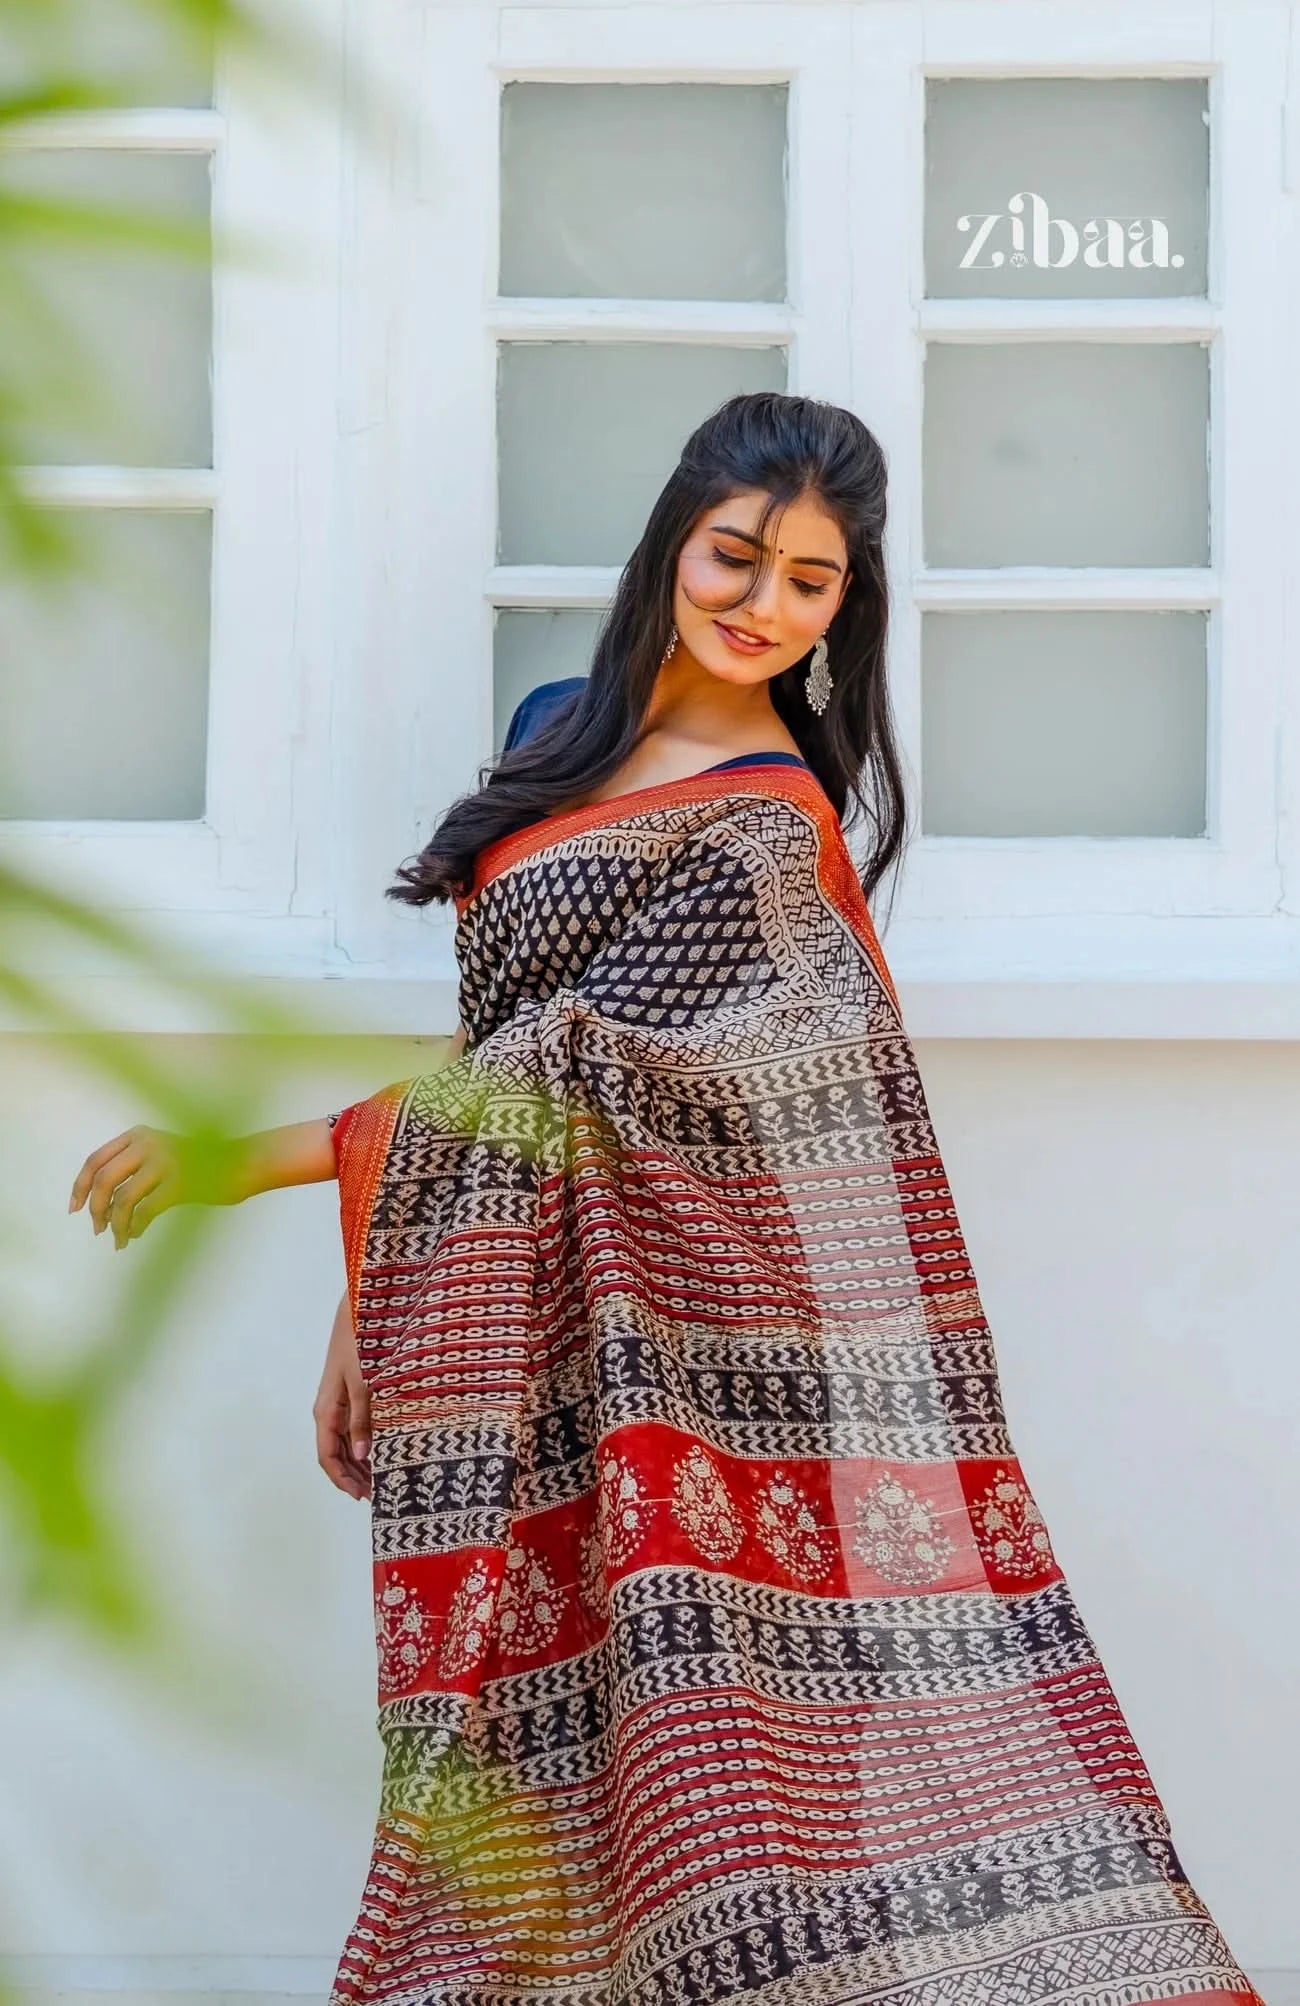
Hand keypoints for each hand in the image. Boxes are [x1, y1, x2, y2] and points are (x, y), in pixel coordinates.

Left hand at [67, 1124, 236, 1248]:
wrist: (241, 1164)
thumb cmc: (200, 1164)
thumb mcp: (160, 1153)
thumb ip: (133, 1166)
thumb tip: (102, 1204)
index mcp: (138, 1134)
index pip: (95, 1160)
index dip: (80, 1186)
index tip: (75, 1208)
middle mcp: (148, 1144)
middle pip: (104, 1179)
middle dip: (96, 1208)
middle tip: (98, 1228)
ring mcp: (165, 1162)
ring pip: (123, 1199)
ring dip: (116, 1224)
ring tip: (119, 1239)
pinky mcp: (181, 1183)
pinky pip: (146, 1211)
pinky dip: (135, 1227)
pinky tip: (135, 1235)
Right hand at [314, 1293, 371, 1501]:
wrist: (358, 1306)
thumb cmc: (360, 1341)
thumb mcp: (364, 1382)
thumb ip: (363, 1418)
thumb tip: (364, 1455)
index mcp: (326, 1411)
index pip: (328, 1457)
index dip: (343, 1480)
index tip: (364, 1498)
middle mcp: (328, 1409)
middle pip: (336, 1454)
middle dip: (354, 1476)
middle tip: (379, 1494)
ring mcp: (338, 1400)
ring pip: (345, 1442)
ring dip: (360, 1461)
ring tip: (382, 1477)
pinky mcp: (350, 1390)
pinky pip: (354, 1425)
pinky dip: (366, 1441)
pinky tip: (383, 1448)